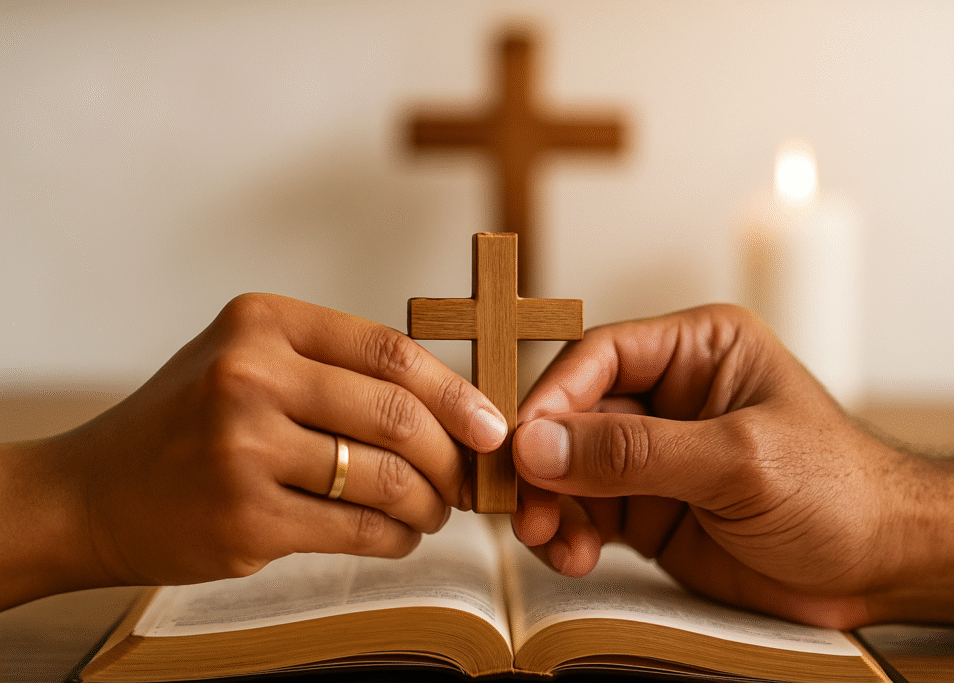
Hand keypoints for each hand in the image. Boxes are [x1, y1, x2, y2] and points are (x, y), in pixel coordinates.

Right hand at [0, 293, 506, 608]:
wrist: (91, 492)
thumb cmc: (187, 423)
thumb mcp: (248, 360)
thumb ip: (333, 367)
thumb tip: (448, 404)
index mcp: (262, 321)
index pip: (390, 351)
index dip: (456, 392)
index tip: (491, 426)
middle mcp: (250, 375)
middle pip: (396, 415)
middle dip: (450, 456)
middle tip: (466, 480)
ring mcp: (243, 448)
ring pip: (384, 477)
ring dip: (428, 503)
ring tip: (434, 511)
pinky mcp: (244, 519)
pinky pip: (356, 529)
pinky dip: (396, 536)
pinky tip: (401, 536)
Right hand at [511, 304, 941, 628]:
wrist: (883, 569)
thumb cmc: (839, 492)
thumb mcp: (737, 461)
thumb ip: (635, 452)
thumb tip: (537, 445)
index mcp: (698, 349)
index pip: (601, 356)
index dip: (553, 397)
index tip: (518, 445)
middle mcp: (670, 394)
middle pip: (575, 415)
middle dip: (544, 463)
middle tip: (524, 509)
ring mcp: (657, 454)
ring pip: (571, 468)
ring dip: (551, 504)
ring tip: (551, 543)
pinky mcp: (652, 506)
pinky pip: (588, 511)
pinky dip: (570, 534)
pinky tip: (574, 557)